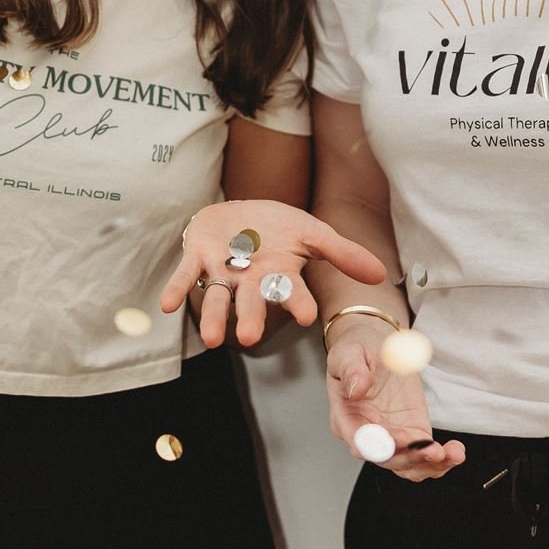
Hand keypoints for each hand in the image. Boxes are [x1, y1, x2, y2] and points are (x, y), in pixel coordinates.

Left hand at [160, 198, 387, 349]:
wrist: (242, 209)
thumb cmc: (279, 227)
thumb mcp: (314, 233)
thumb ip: (344, 254)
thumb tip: (380, 275)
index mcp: (280, 275)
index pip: (291, 292)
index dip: (297, 303)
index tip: (306, 317)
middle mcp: (251, 280)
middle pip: (251, 302)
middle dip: (249, 318)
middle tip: (248, 338)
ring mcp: (223, 270)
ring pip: (219, 297)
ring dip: (215, 316)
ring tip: (212, 339)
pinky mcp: (198, 258)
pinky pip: (187, 277)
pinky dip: (178, 289)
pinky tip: (168, 305)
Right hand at [327, 317, 465, 481]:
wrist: (374, 344)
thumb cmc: (357, 349)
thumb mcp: (348, 352)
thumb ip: (351, 370)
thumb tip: (357, 389)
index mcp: (346, 417)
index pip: (360, 441)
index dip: (380, 445)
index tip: (401, 439)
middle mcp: (367, 434)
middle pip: (387, 459)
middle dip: (411, 457)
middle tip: (433, 450)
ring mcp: (391, 437)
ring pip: (408, 465)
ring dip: (429, 464)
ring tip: (449, 455)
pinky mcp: (412, 433)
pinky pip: (424, 456)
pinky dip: (441, 459)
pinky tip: (455, 453)